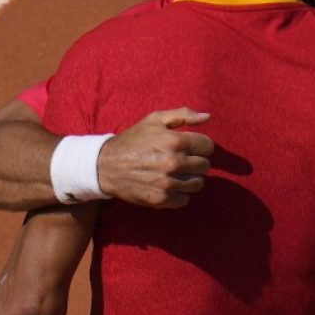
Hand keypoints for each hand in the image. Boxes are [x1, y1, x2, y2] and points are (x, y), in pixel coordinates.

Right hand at [97, 107, 212, 207]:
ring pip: (197, 184)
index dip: (200, 146)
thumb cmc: (133, 140)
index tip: (190, 148)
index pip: (208, 146)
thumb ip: (182, 115)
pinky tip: (167, 186)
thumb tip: (207, 117)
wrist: (105, 166)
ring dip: (189, 179)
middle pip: (205, 166)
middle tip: (180, 161)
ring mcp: (168, 182)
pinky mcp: (162, 199)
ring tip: (174, 174)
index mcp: (175, 141)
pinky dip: (178, 194)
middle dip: (195, 162)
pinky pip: (185, 200)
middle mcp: (174, 162)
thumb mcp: (154, 120)